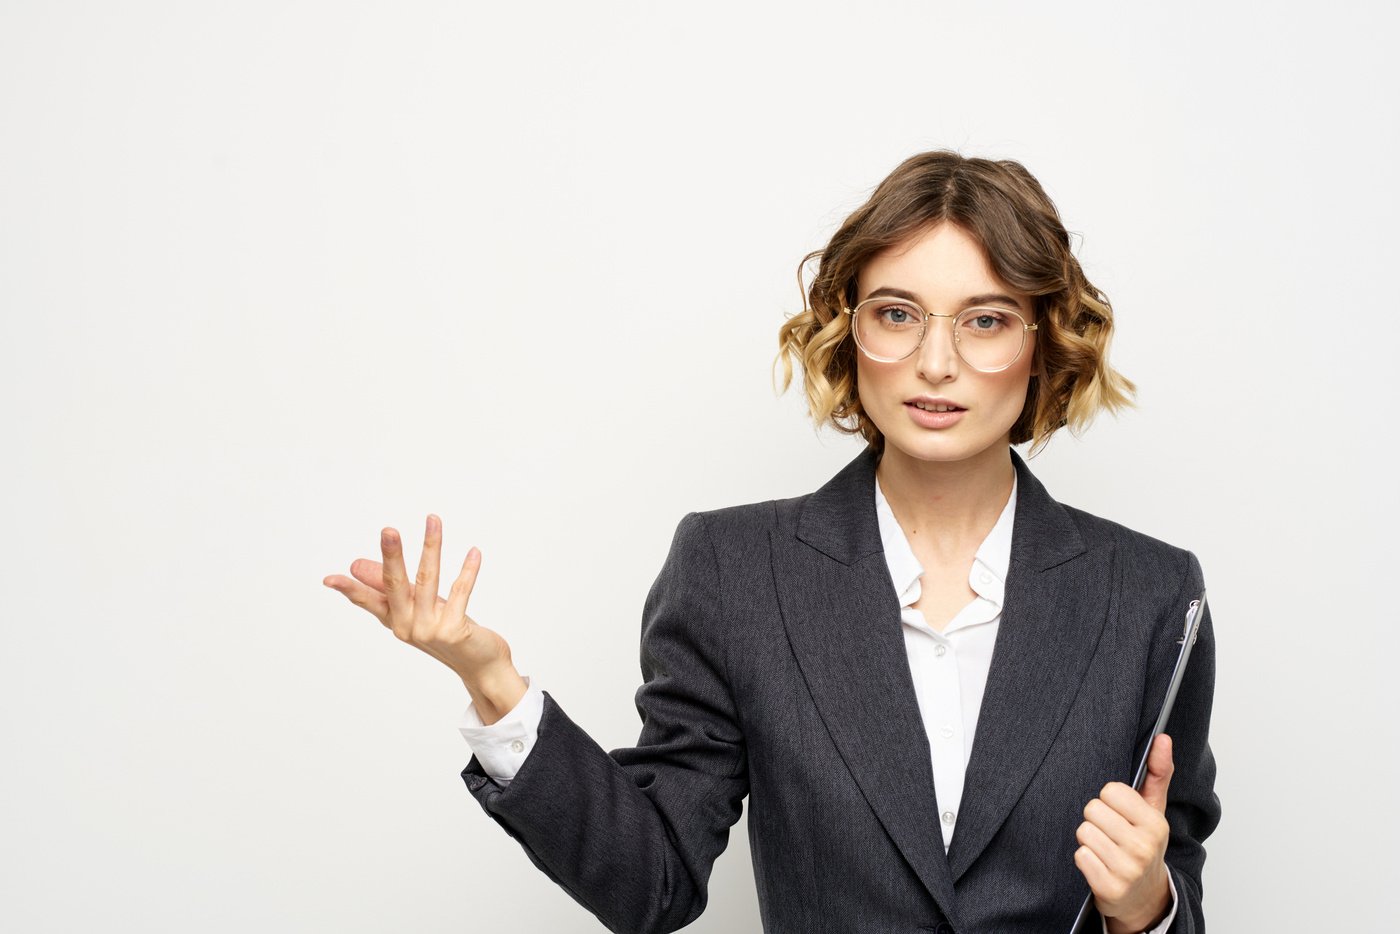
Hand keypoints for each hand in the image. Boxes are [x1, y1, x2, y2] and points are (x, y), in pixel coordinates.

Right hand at [323, 514, 523, 714]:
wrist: (480, 666)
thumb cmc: (446, 631)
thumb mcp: (415, 608)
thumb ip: (391, 587)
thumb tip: (355, 565)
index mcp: (395, 620)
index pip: (367, 601)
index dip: (349, 590)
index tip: (329, 579)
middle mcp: (408, 626)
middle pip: (396, 585)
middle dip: (392, 556)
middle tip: (388, 530)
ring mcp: (430, 630)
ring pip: (429, 580)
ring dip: (431, 547)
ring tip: (433, 520)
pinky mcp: (454, 630)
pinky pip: (460, 592)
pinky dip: (468, 570)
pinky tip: (474, 552)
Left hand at [1075, 733, 1174, 932]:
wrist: (1144, 897)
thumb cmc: (1143, 844)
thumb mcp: (1154, 809)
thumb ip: (1157, 772)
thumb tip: (1163, 737)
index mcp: (1155, 824)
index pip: (1110, 790)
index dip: (1109, 800)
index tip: (1120, 813)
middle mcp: (1144, 846)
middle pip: (1092, 810)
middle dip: (1097, 819)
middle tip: (1111, 833)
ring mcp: (1127, 869)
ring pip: (1083, 831)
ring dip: (1089, 839)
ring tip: (1105, 848)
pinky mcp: (1110, 887)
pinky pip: (1080, 855)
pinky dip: (1085, 859)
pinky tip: (1100, 865)